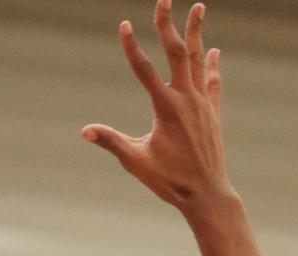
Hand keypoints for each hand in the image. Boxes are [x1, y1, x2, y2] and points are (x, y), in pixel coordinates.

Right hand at [81, 0, 231, 218]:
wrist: (207, 195)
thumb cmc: (170, 181)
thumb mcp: (137, 162)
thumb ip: (112, 142)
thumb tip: (85, 130)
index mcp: (166, 109)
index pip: (144, 69)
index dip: (131, 47)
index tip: (123, 25)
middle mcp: (186, 100)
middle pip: (177, 52)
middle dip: (168, 24)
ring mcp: (202, 105)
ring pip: (198, 60)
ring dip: (196, 32)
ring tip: (198, 6)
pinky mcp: (212, 113)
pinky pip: (212, 82)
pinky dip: (211, 65)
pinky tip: (213, 51)